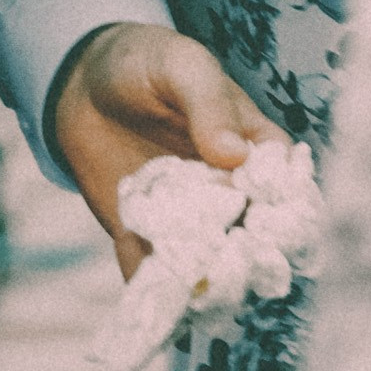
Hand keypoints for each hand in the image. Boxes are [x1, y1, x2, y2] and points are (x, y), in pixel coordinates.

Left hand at [51, 22, 284, 277]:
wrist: (84, 83)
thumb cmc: (148, 62)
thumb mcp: (182, 65)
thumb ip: (209, 104)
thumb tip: (236, 157)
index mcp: (257, 150)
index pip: (286, 192)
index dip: (286, 216)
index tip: (268, 231)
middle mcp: (232, 195)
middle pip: (254, 240)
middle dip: (248, 263)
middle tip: (229, 274)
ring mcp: (190, 222)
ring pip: (208, 265)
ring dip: (205, 287)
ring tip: (192, 299)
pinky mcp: (146, 240)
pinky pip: (156, 275)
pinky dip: (155, 295)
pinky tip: (149, 308)